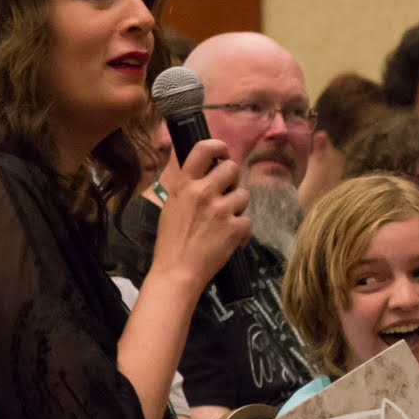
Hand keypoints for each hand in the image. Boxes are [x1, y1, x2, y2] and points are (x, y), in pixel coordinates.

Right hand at [151, 138, 249, 293]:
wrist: (176, 272)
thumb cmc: (170, 241)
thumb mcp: (171, 205)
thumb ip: (187, 186)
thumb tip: (204, 170)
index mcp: (184, 185)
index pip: (204, 149)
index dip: (219, 146)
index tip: (223, 153)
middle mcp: (203, 192)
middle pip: (232, 168)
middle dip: (232, 180)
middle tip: (225, 194)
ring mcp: (221, 210)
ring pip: (243, 195)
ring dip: (237, 207)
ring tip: (223, 222)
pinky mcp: (235, 228)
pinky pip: (248, 220)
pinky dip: (241, 231)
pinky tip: (228, 239)